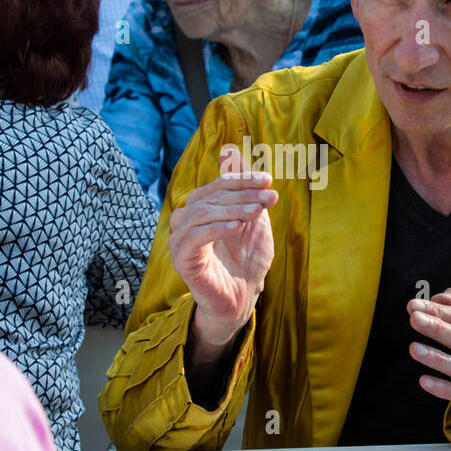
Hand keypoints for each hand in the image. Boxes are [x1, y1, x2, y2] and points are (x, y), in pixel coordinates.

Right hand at [169, 144, 278, 361]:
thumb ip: (243, 190)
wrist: (245, 297)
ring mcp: (181, 241)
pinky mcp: (182, 260)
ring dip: (232, 209)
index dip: (242, 180)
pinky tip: (238, 225)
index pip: (217, 186)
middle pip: (210, 197)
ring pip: (201, 214)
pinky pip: (194, 238)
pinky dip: (216, 228)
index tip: (268, 179)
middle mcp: (185, 222)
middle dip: (242, 194)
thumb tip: (231, 152)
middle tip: (270, 195)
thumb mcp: (251, 219)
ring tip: (258, 210)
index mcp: (200, 209)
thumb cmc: (247, 259)